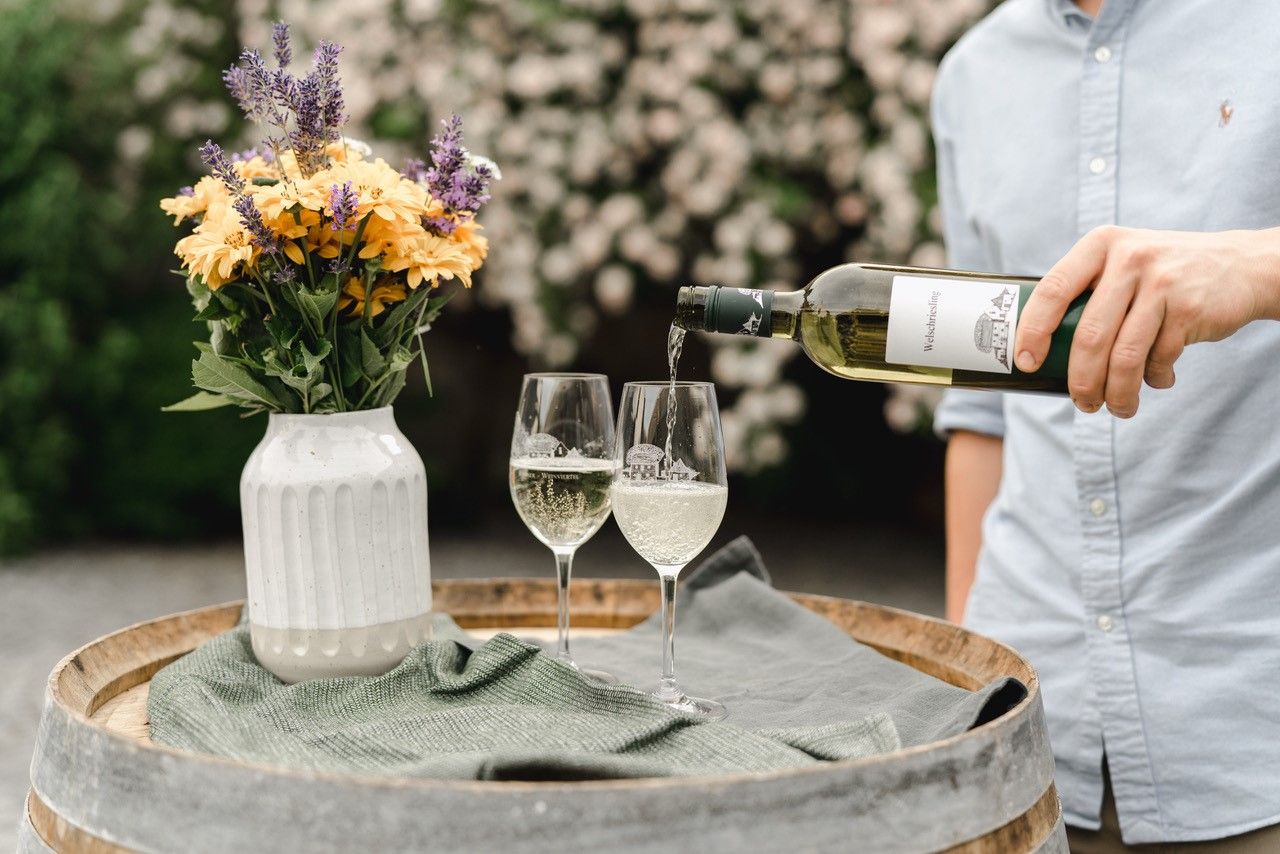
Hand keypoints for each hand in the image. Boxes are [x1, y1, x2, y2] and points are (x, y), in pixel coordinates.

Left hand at [1014, 226, 1279, 416]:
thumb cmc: (1160, 274)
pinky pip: (1159, 358)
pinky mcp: (1190, 307)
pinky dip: (1154, 378)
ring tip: (1118, 408)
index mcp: (1100, 245)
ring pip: (1125, 355)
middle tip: (1082, 403)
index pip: (1052, 290)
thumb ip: (1088, 291)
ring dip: (1118, 392)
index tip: (1027, 363)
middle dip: (1081, 381)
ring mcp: (1162, 282)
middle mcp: (1129, 258)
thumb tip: (1041, 350)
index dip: (1033, 331)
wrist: (1240, 265)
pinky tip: (1157, 379)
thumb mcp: (1121, 263)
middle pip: (1089, 335)